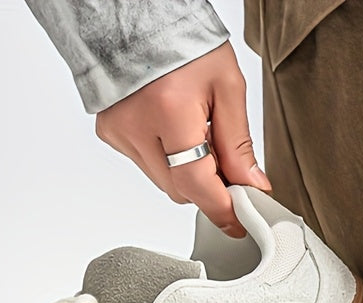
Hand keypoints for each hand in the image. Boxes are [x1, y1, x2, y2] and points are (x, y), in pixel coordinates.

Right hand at [95, 42, 270, 237]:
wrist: (138, 15)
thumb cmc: (183, 41)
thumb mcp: (227, 86)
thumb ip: (239, 143)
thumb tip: (251, 185)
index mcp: (169, 111)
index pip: (197, 183)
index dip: (221, 208)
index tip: (238, 222)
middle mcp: (137, 126)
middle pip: (181, 190)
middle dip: (207, 185)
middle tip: (225, 164)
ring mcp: (119, 133)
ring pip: (164, 182)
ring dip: (186, 173)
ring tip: (195, 135)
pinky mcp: (111, 134)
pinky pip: (147, 166)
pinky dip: (166, 159)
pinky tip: (170, 129)